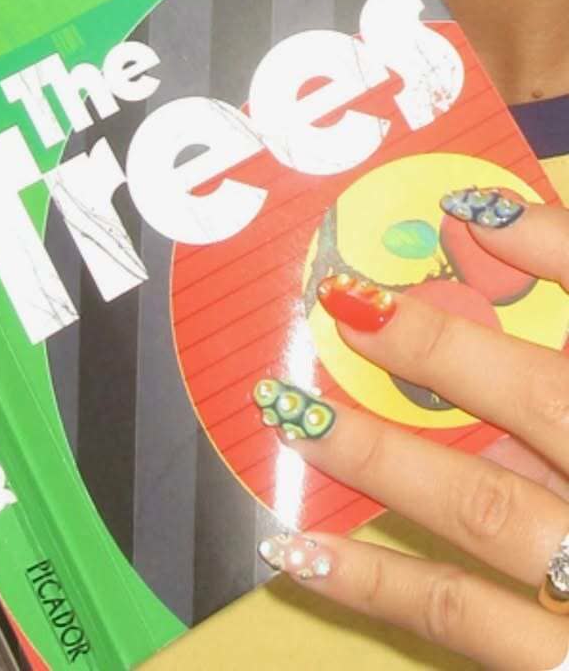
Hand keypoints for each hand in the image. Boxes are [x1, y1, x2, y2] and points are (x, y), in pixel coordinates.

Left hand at [256, 191, 568, 669]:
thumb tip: (485, 224)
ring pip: (484, 506)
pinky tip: (295, 548)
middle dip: (442, 349)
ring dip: (380, 455)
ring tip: (292, 413)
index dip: (559, 250)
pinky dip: (374, 581)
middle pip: (548, 403)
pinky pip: (460, 616)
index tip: (467, 209)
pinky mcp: (560, 662)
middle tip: (343, 304)